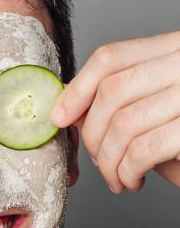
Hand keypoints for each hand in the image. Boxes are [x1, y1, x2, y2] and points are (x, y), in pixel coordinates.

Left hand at [50, 31, 179, 192]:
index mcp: (175, 48)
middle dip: (92, 134)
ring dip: (109, 160)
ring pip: (125, 123)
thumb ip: (123, 104)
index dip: (77, 88)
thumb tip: (69, 110)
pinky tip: (133, 179)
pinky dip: (128, 170)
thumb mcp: (159, 110)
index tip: (59, 116)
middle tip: (97, 161)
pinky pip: (146, 148)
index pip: (112, 57)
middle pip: (112, 91)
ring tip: (117, 177)